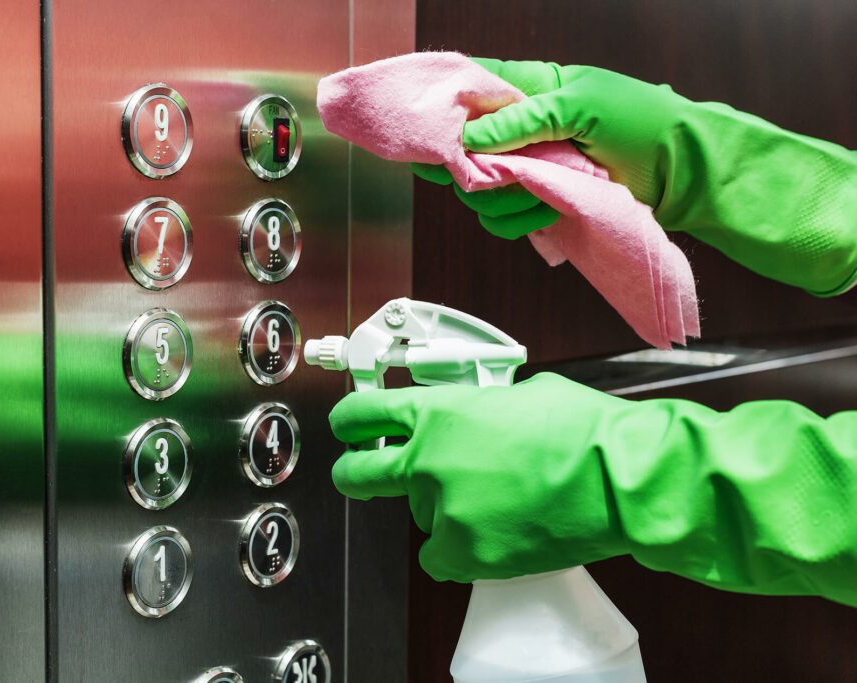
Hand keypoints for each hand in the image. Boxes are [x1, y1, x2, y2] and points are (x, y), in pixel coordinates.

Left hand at [329, 373, 628, 581]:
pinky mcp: (466, 552)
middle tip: (357, 473)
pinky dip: (458, 551)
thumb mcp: (521, 395)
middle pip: (358, 472)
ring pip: (418, 516)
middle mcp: (429, 460)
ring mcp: (444, 509)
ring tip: (492, 504)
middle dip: (352, 472)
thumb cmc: (583, 431)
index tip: (347, 427)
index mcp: (440, 413)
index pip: (366, 414)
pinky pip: (441, 556)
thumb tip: (476, 417)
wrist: (618, 480)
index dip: (350, 421)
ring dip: (442, 511)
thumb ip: (480, 408)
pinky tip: (487, 536)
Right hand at [425, 57, 856, 294]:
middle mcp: (516, 129)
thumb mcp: (581, 104)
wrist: (682, 170)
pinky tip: (546, 210)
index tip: (427, 135)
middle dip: (469, 168)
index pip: (464, 91)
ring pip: (476, 192)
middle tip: (489, 174)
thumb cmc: (641, 120)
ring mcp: (525, 168)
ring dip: (502, 199)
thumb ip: (523, 117)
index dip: (439, 111)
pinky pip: (500, 219)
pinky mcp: (536, 203)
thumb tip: (470, 138)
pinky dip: (516, 221)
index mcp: (525, 89)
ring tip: (542, 192)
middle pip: (458, 150)